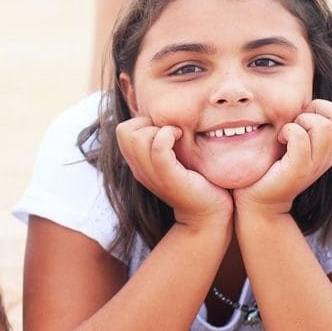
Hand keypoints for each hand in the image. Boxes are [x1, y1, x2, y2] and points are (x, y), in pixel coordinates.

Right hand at [116, 117, 232, 227]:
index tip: (163, 130)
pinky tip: (181, 139)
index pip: (122, 130)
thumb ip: (162, 141)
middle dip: (147, 123)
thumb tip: (164, 116)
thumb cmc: (197, 182)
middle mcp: (140, 170)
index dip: (141, 122)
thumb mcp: (173, 158)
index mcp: (138, 164)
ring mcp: (152, 175)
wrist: (209, 213)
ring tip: (177, 136)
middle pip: (124, 131)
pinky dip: (168, 135)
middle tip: (169, 133)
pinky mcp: (169, 178)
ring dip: (159, 128)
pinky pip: (158, 147)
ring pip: (137, 137)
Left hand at [234, 99, 331, 215]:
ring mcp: (314, 165)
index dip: (320, 107)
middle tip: (293, 123)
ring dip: (300, 121)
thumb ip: (299, 126)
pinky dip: (288, 131)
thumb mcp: (290, 145)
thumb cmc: (268, 169)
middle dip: (313, 111)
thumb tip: (298, 100)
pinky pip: (300, 138)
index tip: (299, 118)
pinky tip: (278, 140)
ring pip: (322, 126)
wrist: (258, 204)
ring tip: (285, 133)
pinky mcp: (297, 171)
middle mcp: (325, 157)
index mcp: (327, 150)